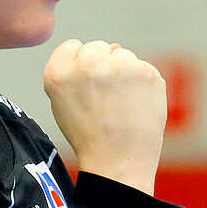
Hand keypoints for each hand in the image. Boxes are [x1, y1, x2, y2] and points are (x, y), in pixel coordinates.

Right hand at [42, 39, 166, 195]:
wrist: (118, 161)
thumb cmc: (88, 136)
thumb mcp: (60, 103)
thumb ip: (69, 72)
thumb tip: (93, 53)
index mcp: (59, 71)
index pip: (73, 46)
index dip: (80, 66)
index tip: (86, 87)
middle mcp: (88, 62)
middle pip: (98, 47)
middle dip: (103, 66)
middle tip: (105, 98)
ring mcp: (121, 65)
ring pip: (122, 56)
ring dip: (123, 73)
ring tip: (120, 104)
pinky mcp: (147, 72)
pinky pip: (142, 69)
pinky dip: (141, 84)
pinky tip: (135, 105)